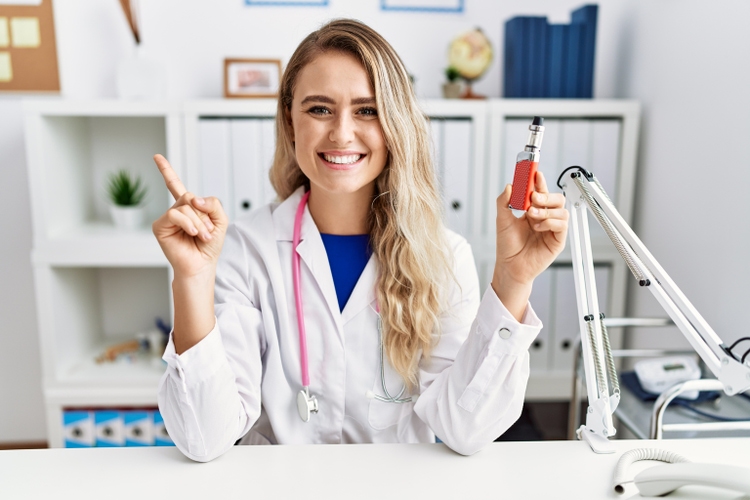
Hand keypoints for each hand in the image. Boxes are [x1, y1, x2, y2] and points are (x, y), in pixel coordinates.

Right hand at [152, 154, 227, 278]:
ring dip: (199, 222)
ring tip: (202, 236)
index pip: (176, 186)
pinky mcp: (159, 226)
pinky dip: (188, 223)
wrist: (201, 265)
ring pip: (185, 205)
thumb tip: (194, 199)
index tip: (156, 157)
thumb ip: (213, 203)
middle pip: (191, 197)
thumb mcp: (221, 220)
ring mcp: (167, 218)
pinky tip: (192, 233)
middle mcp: (176, 211)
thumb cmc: (209, 245)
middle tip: (207, 232)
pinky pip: (175, 214)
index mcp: (188, 207)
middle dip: (204, 215)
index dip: (166, 171)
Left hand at [492, 172, 567, 319]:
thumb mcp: (502, 220)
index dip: (539, 181)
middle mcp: (545, 218)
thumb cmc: (508, 246)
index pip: (540, 191)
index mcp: (533, 210)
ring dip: (546, 210)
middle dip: (545, 195)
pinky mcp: (558, 240)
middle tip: (533, 197)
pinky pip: (562, 225)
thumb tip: (509, 186)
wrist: (510, 266)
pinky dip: (550, 222)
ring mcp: (553, 228)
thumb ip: (504, 202)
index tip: (534, 173)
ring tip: (531, 216)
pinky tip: (538, 227)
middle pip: (556, 198)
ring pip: (561, 210)